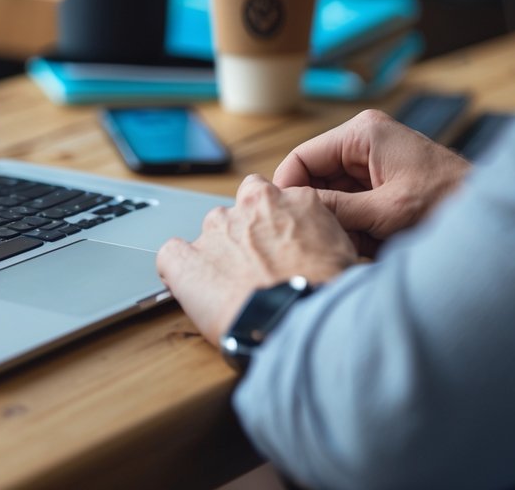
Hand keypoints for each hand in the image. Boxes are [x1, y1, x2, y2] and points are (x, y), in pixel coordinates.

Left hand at [156, 175, 356, 345]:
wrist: (299, 320)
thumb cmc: (328, 292)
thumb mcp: (342, 250)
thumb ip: (317, 232)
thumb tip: (311, 243)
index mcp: (290, 200)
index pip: (268, 194)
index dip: (270, 221)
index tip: (274, 242)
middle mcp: (248, 208)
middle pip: (236, 211)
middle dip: (242, 235)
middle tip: (256, 269)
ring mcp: (214, 231)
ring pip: (209, 232)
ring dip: (217, 253)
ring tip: (232, 289)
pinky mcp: (186, 260)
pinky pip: (172, 254)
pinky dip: (179, 268)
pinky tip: (194, 288)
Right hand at [272, 109, 470, 246]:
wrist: (491, 217)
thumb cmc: (447, 202)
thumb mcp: (385, 210)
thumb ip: (336, 208)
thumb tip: (293, 210)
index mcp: (361, 134)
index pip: (301, 158)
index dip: (288, 189)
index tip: (283, 222)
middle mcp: (363, 141)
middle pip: (315, 177)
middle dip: (319, 209)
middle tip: (323, 240)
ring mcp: (372, 160)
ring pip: (332, 193)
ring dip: (338, 221)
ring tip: (355, 245)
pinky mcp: (382, 179)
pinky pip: (352, 202)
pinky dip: (355, 224)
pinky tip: (370, 244)